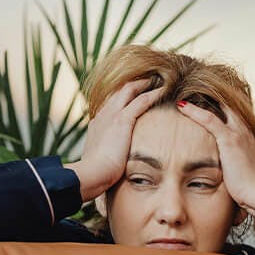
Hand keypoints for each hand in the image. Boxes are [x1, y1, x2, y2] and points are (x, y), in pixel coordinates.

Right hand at [66, 79, 164, 201]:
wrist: (91, 174)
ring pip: (129, 90)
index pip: (111, 105)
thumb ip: (106, 157)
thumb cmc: (95, 174)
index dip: (123, 98)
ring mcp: (111, 115)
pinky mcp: (122, 120)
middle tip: (148, 80)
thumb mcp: (99, 162)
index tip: (133, 95)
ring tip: (157, 80)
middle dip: (133, 84)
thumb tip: (112, 165)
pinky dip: (153, 93)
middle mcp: (103, 115)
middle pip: (119, 91)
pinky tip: (164, 90)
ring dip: (144, 84)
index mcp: (97, 125)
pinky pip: (141, 100)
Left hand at [176, 100, 254, 237]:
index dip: (223, 105)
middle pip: (231, 103)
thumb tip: (229, 169)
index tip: (208, 100)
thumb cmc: (253, 189)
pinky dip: (194, 111)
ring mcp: (240, 133)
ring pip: (220, 105)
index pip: (238, 113)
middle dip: (214, 94)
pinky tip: (182, 105)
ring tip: (186, 92)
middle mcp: (248, 130)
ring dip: (202, 97)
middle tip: (196, 87)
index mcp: (253, 136)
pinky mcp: (230, 139)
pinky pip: (209, 119)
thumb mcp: (247, 171)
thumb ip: (239, 163)